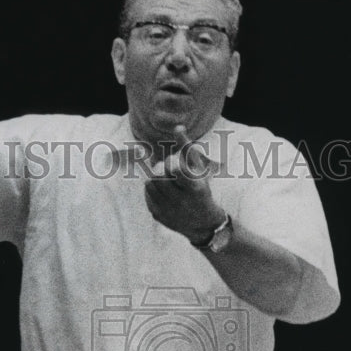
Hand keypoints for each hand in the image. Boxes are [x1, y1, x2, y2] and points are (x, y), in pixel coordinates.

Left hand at [144, 125, 223, 243]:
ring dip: (154, 177)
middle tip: (165, 169)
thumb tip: (177, 127)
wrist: (203, 224)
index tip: (173, 163)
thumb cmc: (201, 189)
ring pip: (150, 184)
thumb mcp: (199, 169)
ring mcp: (168, 211)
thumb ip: (187, 147)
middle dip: (160, 169)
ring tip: (163, 178)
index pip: (174, 168)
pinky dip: (152, 190)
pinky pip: (148, 196)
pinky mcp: (159, 216)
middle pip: (159, 176)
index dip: (171, 163)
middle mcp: (181, 202)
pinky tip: (161, 191)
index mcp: (194, 188)